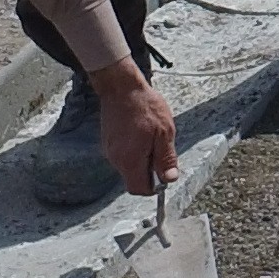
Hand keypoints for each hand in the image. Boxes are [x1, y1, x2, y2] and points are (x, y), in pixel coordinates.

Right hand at [92, 62, 179, 197]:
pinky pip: (123, 155)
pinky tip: (141, 132)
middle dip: (149, 170)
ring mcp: (109, 150)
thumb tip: (170, 179)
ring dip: (143, 158)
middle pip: (134, 179)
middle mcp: (116, 159)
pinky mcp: (108, 142)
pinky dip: (134, 150)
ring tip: (151, 136)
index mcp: (130, 160)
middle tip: (160, 148)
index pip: (139, 189)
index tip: (163, 172)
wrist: (122, 88)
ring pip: (129, 166)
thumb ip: (166, 159)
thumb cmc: (145, 107)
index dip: (154, 186)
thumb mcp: (164, 133)